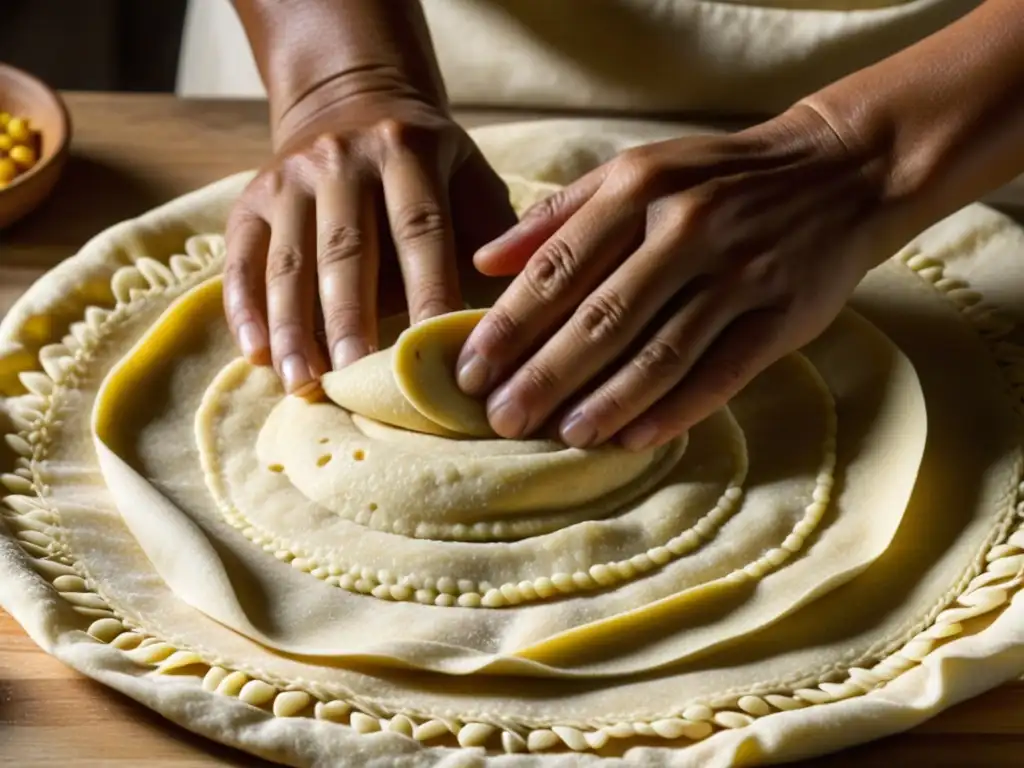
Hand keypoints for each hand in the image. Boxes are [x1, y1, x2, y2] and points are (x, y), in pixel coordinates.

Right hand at [223, 86, 515, 395]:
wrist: (350, 103)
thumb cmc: (428, 168)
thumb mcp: (469, 178)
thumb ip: (492, 236)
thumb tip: (511, 315)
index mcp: (407, 152)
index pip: (420, 230)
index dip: (428, 293)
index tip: (434, 355)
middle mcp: (341, 158)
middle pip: (345, 250)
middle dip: (349, 319)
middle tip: (353, 378)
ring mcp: (288, 177)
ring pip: (288, 261)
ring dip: (293, 327)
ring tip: (303, 383)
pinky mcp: (250, 198)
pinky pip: (241, 258)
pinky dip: (245, 308)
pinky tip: (256, 354)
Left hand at [456, 106, 898, 449]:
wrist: (839, 170)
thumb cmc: (714, 176)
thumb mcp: (636, 171)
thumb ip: (558, 214)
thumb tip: (483, 260)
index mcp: (638, 189)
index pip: (557, 267)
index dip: (508, 326)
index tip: (469, 371)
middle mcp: (686, 228)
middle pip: (601, 318)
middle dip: (544, 375)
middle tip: (501, 419)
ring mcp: (739, 273)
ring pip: (660, 352)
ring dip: (605, 402)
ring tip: (560, 436)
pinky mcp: (782, 314)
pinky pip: (720, 373)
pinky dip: (674, 410)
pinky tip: (633, 439)